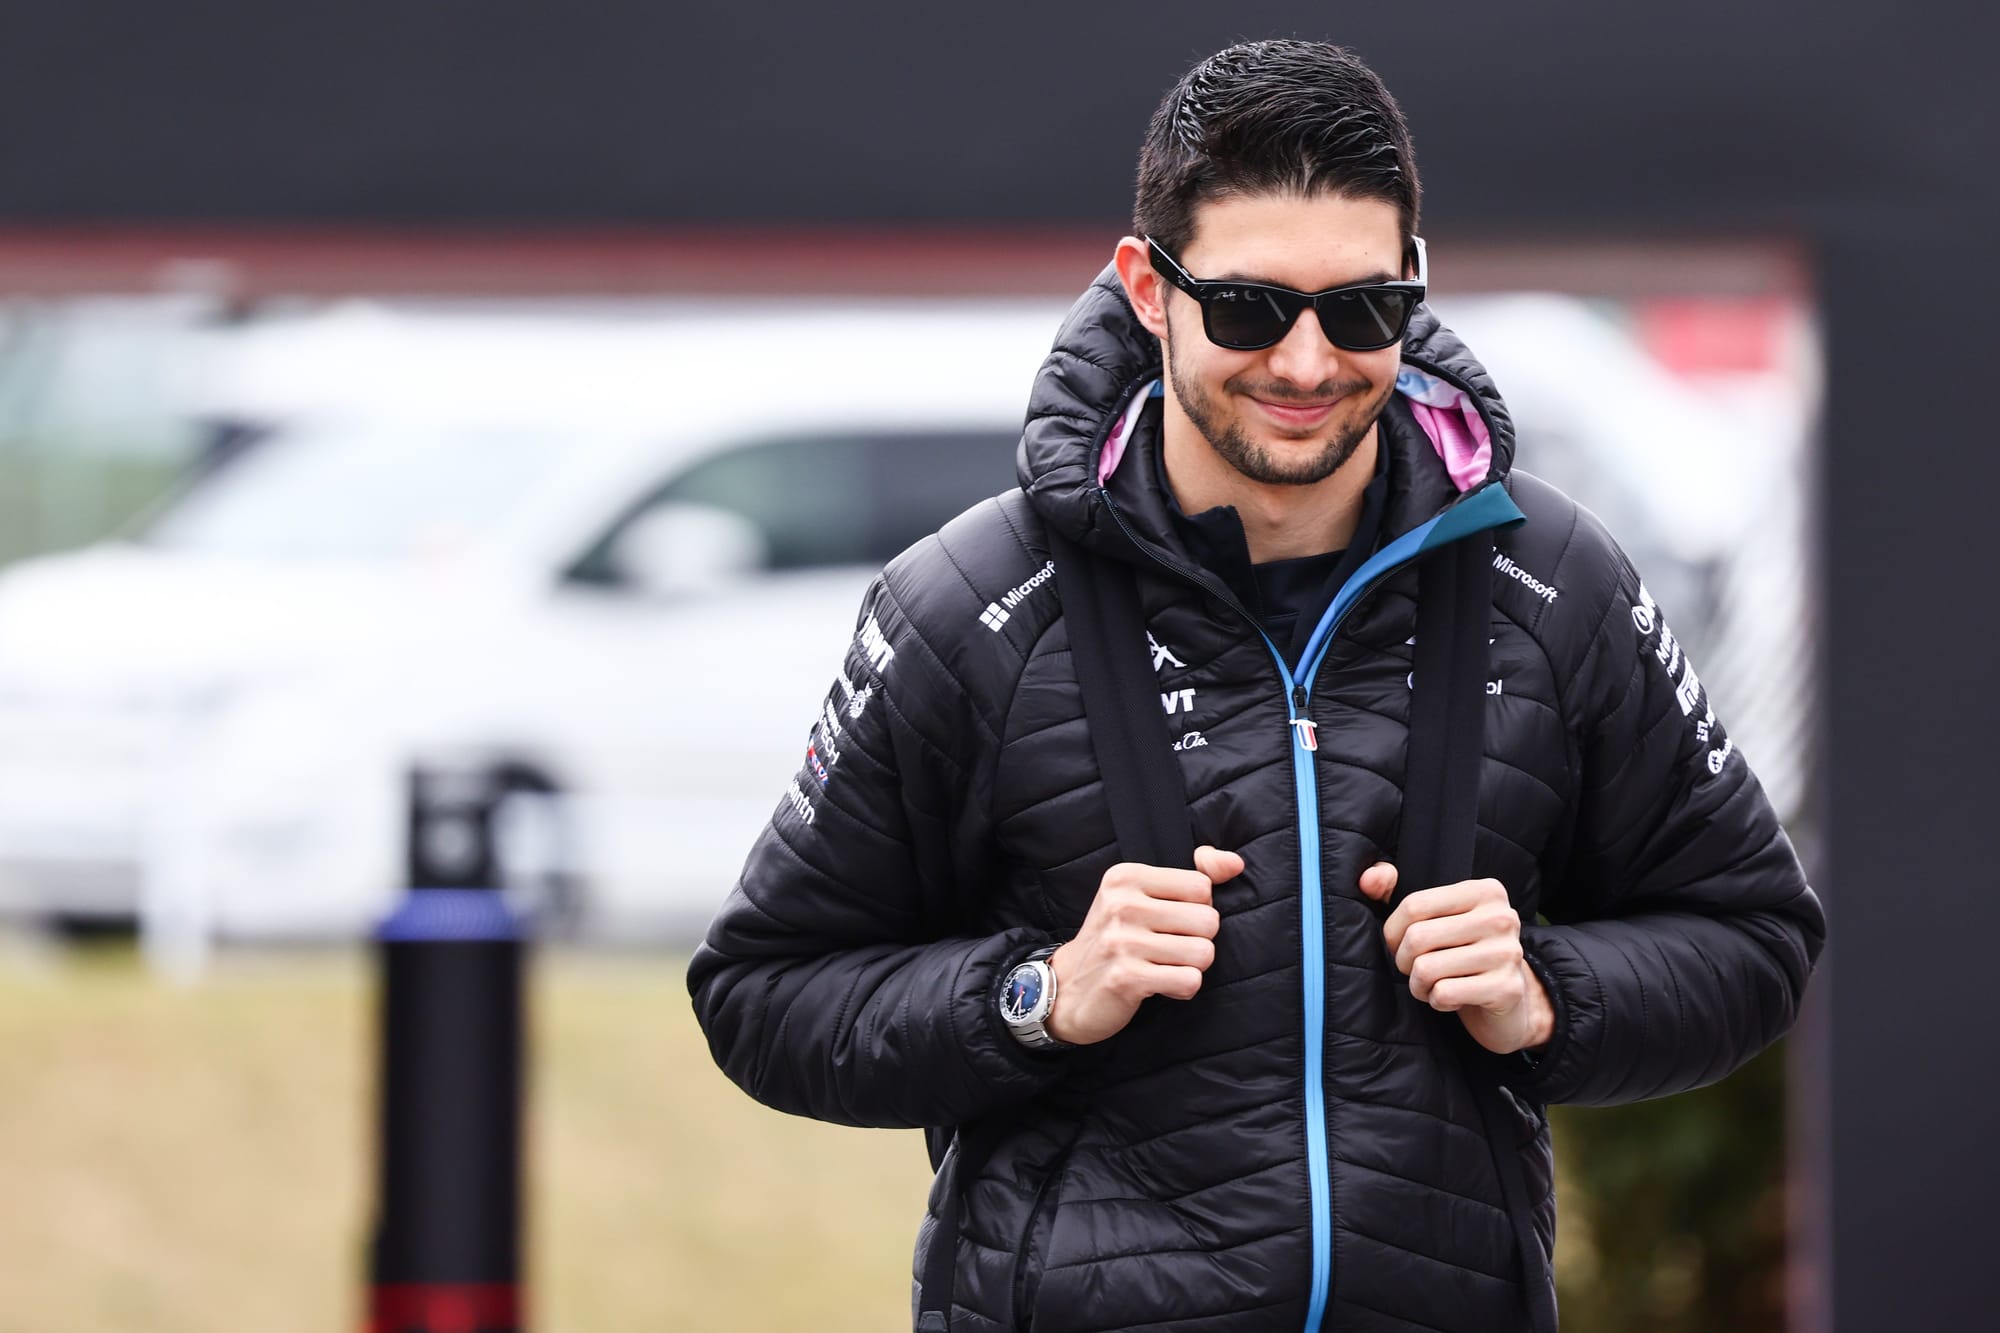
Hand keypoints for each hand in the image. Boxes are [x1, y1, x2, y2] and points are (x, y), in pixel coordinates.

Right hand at [1046, 845, 1242, 1045]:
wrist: (1068, 988)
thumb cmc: (1116, 940)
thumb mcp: (1143, 896)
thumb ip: (1194, 875)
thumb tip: (1235, 864)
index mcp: (1126, 877)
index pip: (1201, 886)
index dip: (1196, 908)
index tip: (1169, 921)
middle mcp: (1122, 904)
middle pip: (1208, 920)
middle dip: (1198, 941)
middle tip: (1168, 948)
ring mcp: (1122, 941)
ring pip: (1204, 953)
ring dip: (1191, 967)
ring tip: (1164, 966)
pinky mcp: (1127, 977)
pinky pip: (1190, 981)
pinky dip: (1182, 988)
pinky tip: (1159, 985)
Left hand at [1358, 864, 1553, 1055]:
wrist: (1508, 1002)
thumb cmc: (1459, 952)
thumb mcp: (1431, 917)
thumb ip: (1391, 890)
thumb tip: (1368, 878)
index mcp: (1484, 891)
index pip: (1414, 905)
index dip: (1394, 931)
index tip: (1401, 944)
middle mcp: (1501, 918)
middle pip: (1418, 937)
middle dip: (1404, 961)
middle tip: (1416, 968)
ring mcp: (1508, 954)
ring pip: (1427, 969)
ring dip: (1419, 984)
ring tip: (1432, 984)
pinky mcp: (1506, 989)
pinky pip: (1444, 994)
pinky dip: (1437, 1001)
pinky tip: (1452, 998)